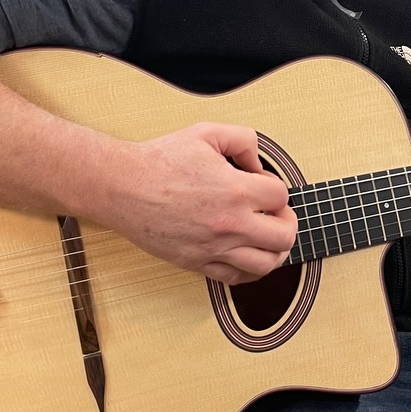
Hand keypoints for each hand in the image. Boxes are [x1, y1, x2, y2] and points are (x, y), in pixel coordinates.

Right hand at [92, 123, 295, 284]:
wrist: (123, 186)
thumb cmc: (160, 160)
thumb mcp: (207, 133)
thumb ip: (243, 140)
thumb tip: (259, 165)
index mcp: (235, 190)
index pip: (281, 197)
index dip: (277, 189)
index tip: (265, 187)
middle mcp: (229, 223)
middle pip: (283, 236)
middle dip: (287, 223)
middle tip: (277, 215)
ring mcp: (214, 247)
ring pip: (266, 264)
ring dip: (275, 250)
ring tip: (267, 237)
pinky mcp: (197, 263)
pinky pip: (236, 278)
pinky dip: (250, 270)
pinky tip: (248, 255)